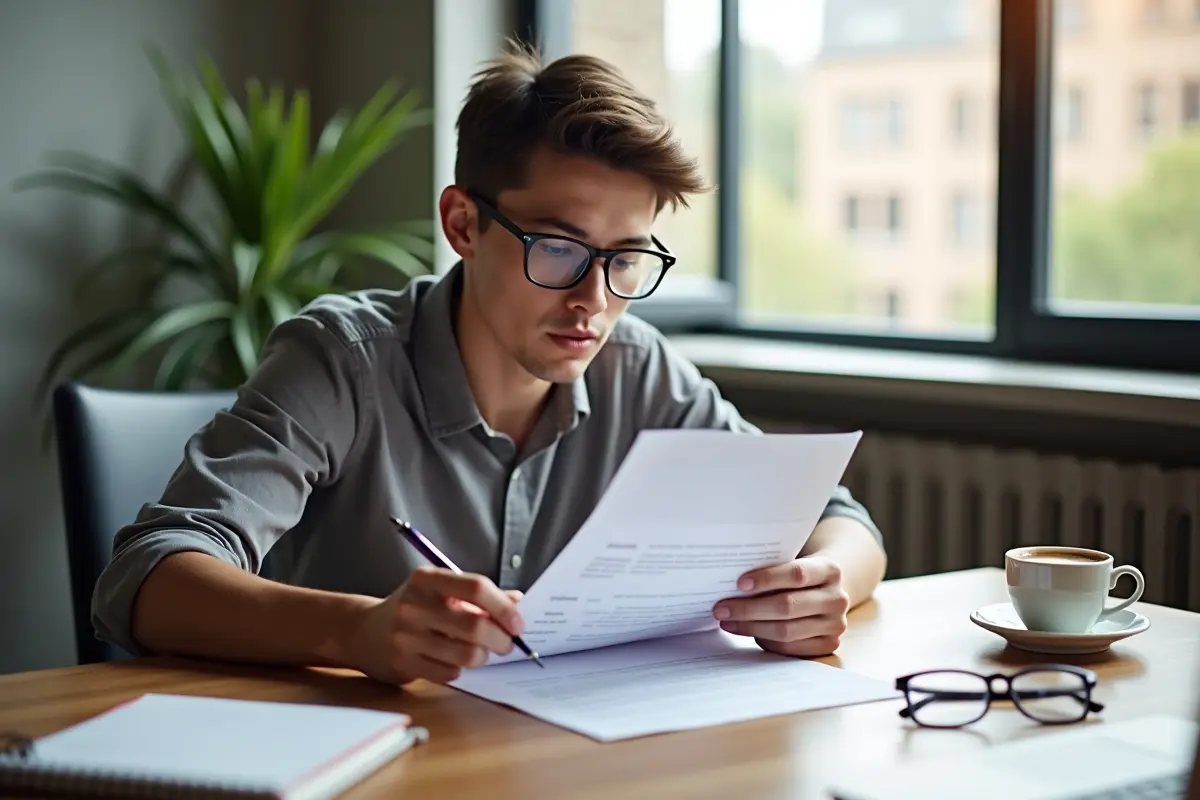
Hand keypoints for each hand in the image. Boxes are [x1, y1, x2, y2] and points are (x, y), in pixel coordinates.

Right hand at [346, 566, 524, 684]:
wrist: (360, 631)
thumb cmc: (412, 607)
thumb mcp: (439, 590)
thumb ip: (477, 595)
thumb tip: (518, 601)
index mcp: (427, 579)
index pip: (476, 588)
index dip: (503, 608)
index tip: (518, 623)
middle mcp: (415, 605)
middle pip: (475, 627)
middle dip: (501, 640)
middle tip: (507, 644)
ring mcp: (406, 636)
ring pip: (465, 655)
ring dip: (482, 657)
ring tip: (480, 652)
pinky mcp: (402, 662)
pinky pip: (449, 673)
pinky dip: (459, 669)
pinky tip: (452, 660)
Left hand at [712, 557, 848, 657]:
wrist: (824, 591)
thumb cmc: (797, 576)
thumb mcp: (792, 562)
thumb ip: (771, 569)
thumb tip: (729, 582)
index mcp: (830, 570)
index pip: (797, 574)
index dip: (767, 578)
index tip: (739, 584)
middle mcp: (837, 599)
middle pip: (788, 606)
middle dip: (749, 609)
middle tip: (721, 608)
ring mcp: (835, 625)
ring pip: (786, 631)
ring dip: (751, 627)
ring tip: (727, 621)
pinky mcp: (828, 645)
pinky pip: (789, 648)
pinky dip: (765, 640)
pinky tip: (748, 631)